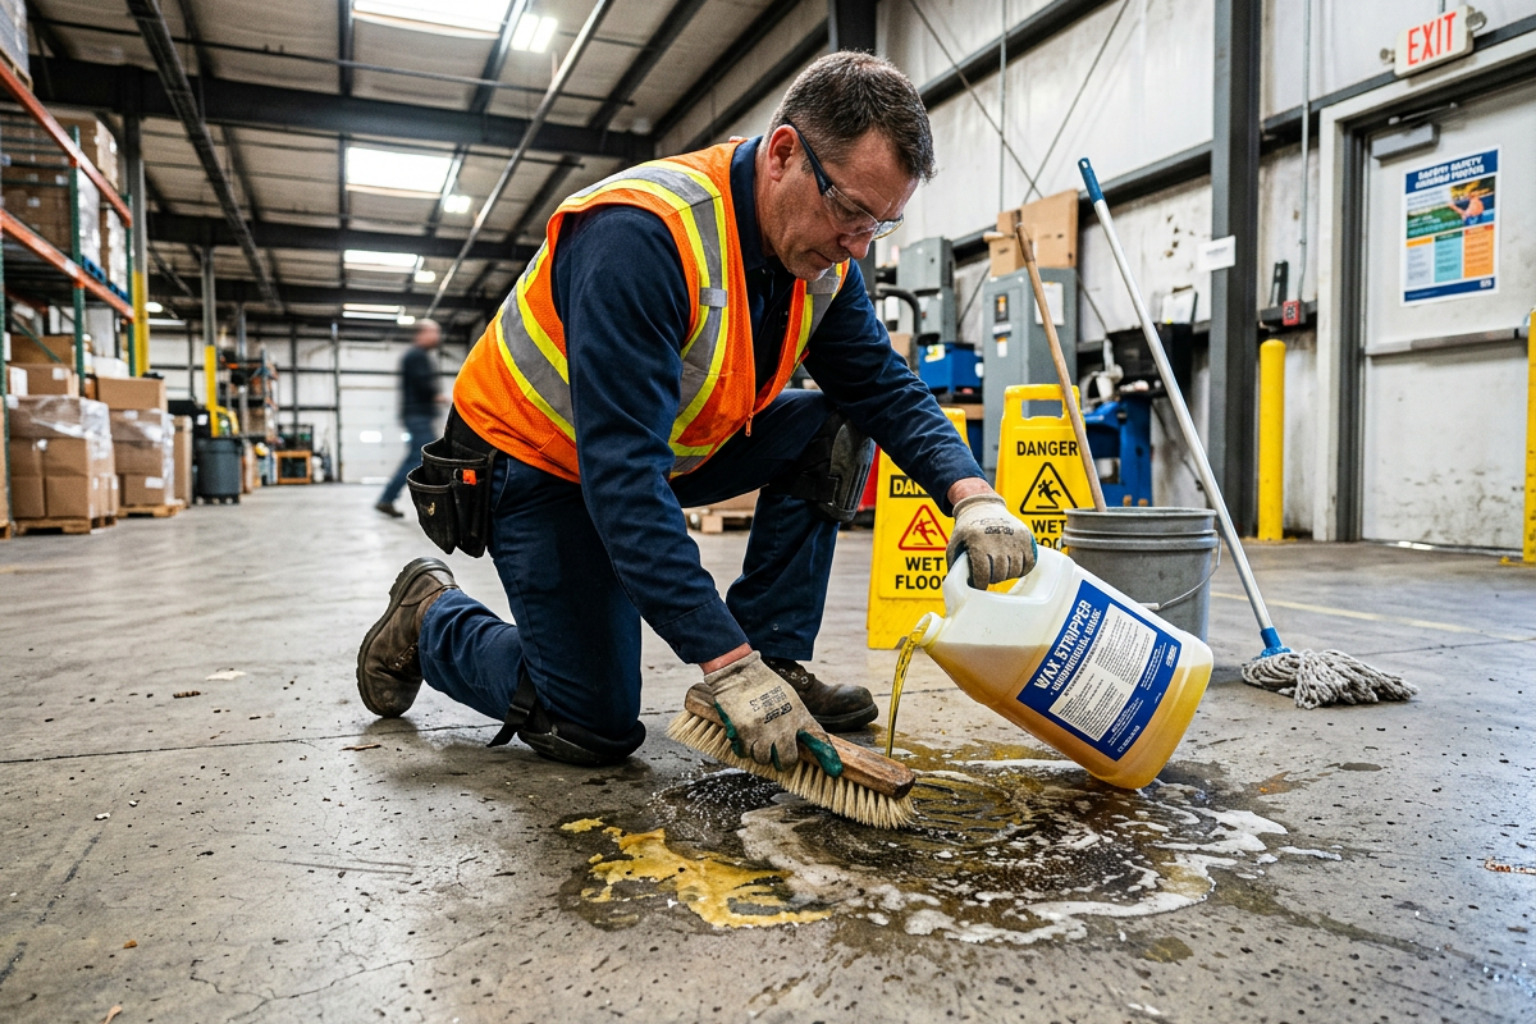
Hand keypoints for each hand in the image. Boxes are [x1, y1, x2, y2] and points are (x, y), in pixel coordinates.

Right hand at [703, 651, 841, 775]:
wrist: (738, 671)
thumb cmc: (764, 683)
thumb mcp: (789, 696)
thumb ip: (795, 718)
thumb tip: (800, 740)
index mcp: (798, 713)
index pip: (818, 738)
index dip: (827, 757)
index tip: (834, 770)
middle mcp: (783, 724)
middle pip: (788, 759)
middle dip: (783, 762)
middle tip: (778, 758)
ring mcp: (763, 729)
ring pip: (763, 759)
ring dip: (759, 754)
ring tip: (756, 741)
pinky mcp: (744, 730)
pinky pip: (744, 752)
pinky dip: (742, 749)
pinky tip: (742, 738)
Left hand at [946, 493, 1037, 588]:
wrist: (982, 506)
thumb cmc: (966, 528)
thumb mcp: (955, 544)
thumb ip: (955, 565)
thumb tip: (958, 588)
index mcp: (978, 542)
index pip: (983, 574)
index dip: (980, 584)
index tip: (979, 585)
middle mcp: (998, 539)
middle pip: (1000, 574)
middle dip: (993, 579)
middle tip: (988, 576)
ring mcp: (1014, 538)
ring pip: (1015, 570)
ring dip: (1007, 575)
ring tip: (999, 570)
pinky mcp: (1026, 537)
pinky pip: (1030, 562)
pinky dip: (1022, 569)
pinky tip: (1013, 567)